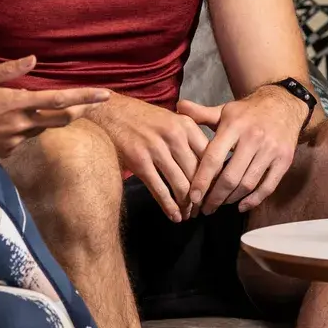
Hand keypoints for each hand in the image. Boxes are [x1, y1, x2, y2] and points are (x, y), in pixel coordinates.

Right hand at [0, 57, 111, 159]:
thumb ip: (9, 69)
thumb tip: (34, 60)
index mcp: (18, 104)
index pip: (60, 100)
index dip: (85, 97)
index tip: (104, 95)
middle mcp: (23, 124)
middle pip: (62, 119)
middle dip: (78, 110)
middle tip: (88, 102)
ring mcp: (16, 141)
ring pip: (42, 127)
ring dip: (46, 116)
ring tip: (32, 105)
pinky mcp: (9, 151)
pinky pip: (24, 136)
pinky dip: (24, 127)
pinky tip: (4, 121)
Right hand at [88, 91, 217, 221]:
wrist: (110, 111)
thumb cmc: (144, 119)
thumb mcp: (172, 120)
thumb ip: (191, 139)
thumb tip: (210, 167)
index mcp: (186, 125)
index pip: (210, 157)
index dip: (215, 179)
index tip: (216, 193)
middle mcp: (174, 135)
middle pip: (197, 174)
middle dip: (202, 197)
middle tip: (203, 210)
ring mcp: (156, 148)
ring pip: (180, 184)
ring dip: (187, 205)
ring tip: (189, 215)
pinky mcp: (139, 161)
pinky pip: (159, 189)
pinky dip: (169, 206)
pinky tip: (174, 216)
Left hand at [175, 85, 306, 215]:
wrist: (284, 104)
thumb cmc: (248, 112)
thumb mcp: (224, 110)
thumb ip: (201, 113)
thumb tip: (177, 107)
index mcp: (234, 126)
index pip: (213, 158)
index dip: (202, 180)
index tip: (192, 197)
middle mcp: (253, 138)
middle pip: (230, 177)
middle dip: (215, 197)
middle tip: (204, 208)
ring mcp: (271, 150)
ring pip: (248, 184)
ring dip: (231, 199)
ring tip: (219, 205)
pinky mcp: (284, 160)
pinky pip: (268, 186)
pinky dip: (254, 200)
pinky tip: (241, 206)